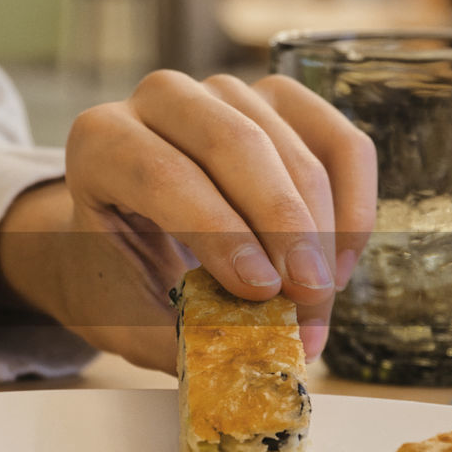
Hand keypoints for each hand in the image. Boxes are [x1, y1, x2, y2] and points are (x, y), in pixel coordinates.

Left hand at [0, 70, 376, 372]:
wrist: (123, 245)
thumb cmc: (122, 281)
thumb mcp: (130, 318)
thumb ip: (184, 339)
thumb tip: (257, 358)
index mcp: (98, 143)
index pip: (163, 174)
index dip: (219, 232)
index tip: (262, 291)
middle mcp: (156, 99)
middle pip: (234, 143)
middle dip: (283, 227)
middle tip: (308, 299)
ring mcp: (223, 92)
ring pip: (292, 146)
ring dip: (320, 231)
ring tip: (318, 303)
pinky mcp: (280, 103)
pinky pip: (339, 143)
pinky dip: (353, 205)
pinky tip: (338, 266)